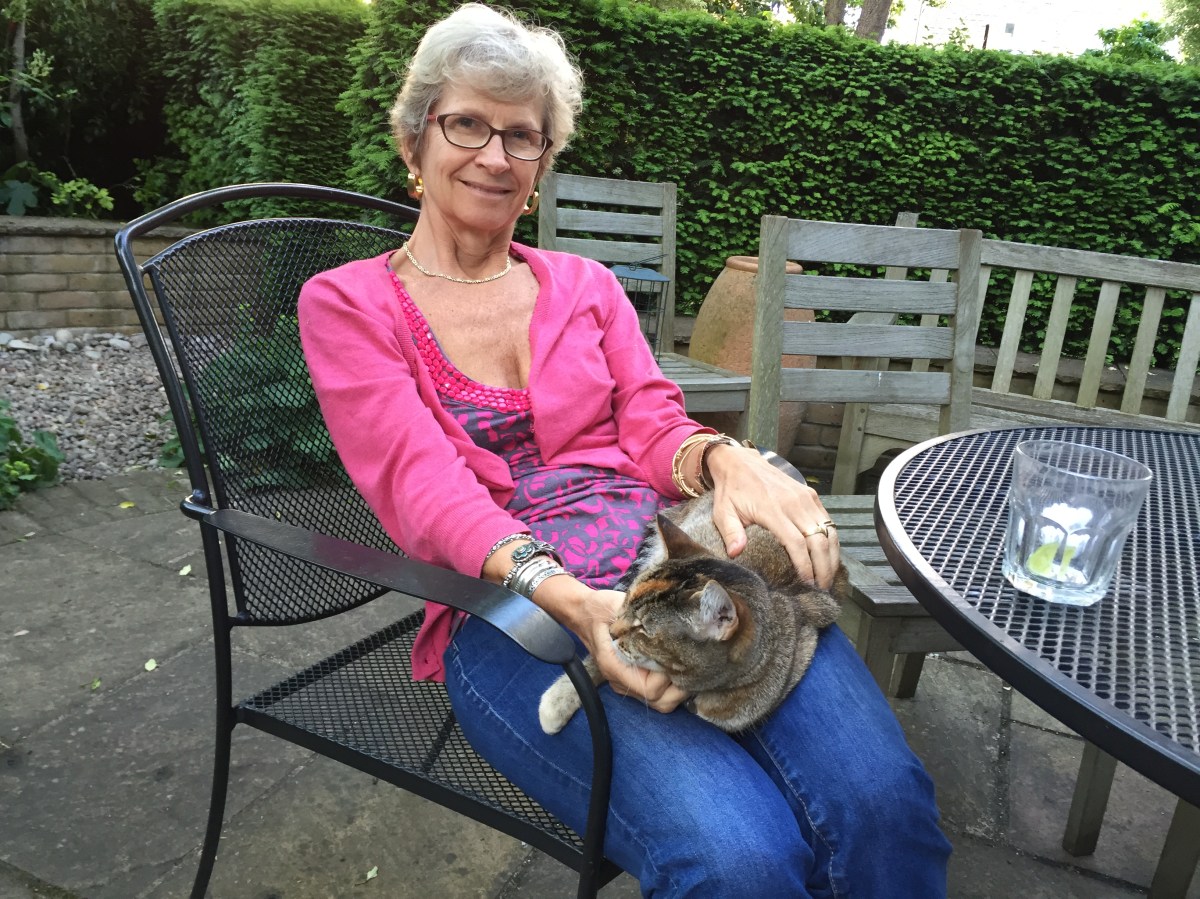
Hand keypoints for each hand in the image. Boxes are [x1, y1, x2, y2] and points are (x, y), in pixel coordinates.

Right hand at [576, 588, 689, 713]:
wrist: (582, 613)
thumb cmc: (598, 609)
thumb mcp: (615, 605)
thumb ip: (635, 615)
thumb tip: (664, 619)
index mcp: (614, 667)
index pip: (650, 689)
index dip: (668, 675)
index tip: (674, 654)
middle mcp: (620, 681)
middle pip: (659, 702)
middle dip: (679, 687)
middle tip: (689, 664)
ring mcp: (626, 684)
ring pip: (660, 702)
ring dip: (677, 689)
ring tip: (686, 667)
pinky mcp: (632, 680)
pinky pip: (656, 694)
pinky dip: (671, 686)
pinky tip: (676, 667)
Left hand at [704, 444, 841, 588]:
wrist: (740, 462)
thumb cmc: (731, 491)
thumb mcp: (722, 512)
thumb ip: (731, 532)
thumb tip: (736, 553)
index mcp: (772, 509)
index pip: (796, 542)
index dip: (805, 566)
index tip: (806, 584)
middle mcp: (794, 503)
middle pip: (818, 540)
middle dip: (823, 567)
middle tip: (822, 589)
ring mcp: (805, 497)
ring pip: (828, 531)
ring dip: (831, 556)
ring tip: (828, 578)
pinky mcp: (811, 494)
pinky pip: (828, 520)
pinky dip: (832, 540)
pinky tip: (829, 557)